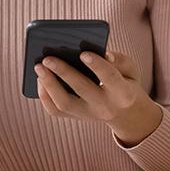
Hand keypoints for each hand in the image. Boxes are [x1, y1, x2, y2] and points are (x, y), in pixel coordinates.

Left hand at [35, 50, 163, 146]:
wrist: (124, 112)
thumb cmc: (124, 82)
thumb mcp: (131, 70)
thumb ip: (119, 60)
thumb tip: (103, 54)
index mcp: (123, 93)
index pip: (110, 78)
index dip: (97, 65)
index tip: (83, 53)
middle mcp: (104, 107)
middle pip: (82, 90)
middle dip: (64, 72)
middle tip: (48, 58)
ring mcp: (88, 115)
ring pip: (64, 104)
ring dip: (49, 84)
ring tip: (38, 66)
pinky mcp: (74, 117)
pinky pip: (55, 110)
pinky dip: (44, 95)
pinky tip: (39, 79)